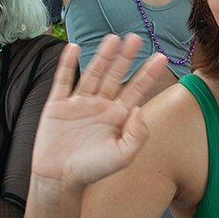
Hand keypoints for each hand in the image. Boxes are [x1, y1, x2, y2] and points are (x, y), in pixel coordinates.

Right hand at [30, 35, 162, 187]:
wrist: (59, 179)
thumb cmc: (92, 170)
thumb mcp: (123, 156)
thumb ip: (137, 134)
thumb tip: (140, 108)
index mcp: (117, 116)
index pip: (136, 89)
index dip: (148, 73)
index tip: (161, 57)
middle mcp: (100, 105)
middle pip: (115, 75)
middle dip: (126, 57)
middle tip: (136, 38)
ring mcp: (78, 103)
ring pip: (92, 73)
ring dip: (102, 56)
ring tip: (113, 38)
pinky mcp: (57, 105)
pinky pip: (62, 80)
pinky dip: (66, 64)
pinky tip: (73, 48)